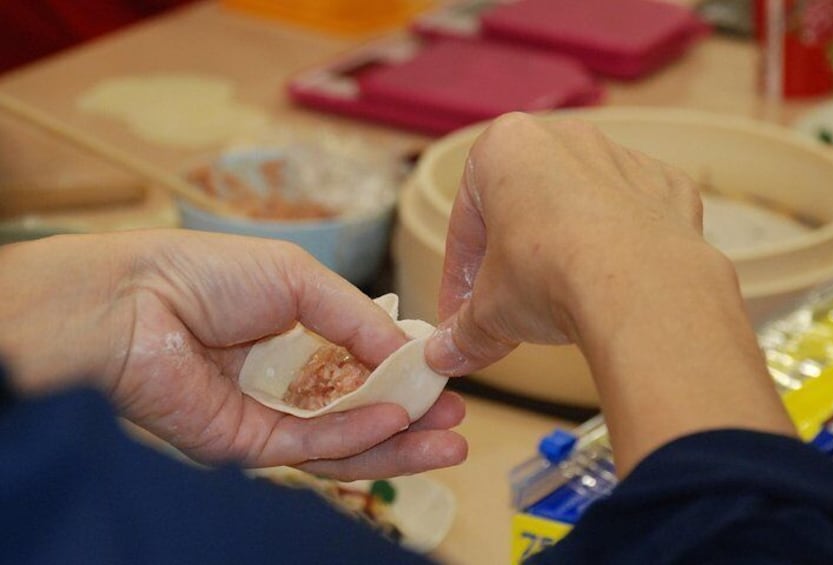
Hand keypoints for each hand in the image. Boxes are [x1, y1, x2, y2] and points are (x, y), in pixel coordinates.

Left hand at [0, 230, 465, 478]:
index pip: (361, 365)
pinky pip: (308, 448)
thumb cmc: (208, 273)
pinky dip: (355, 438)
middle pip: (358, 410)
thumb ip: (357, 319)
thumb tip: (409, 351)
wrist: (133, 301)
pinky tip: (395, 424)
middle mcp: (283, 379)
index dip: (405, 375)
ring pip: (341, 441)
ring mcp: (265, 415)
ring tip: (449, 442)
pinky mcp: (243, 445)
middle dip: (412, 420)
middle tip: (459, 423)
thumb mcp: (301, 279)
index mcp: (294, 334)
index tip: (448, 377)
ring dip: (397, 443)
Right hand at [424, 113, 793, 474]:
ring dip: (565, 250)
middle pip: (523, 207)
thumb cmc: (549, 276)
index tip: (460, 312)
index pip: (466, 222)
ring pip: (580, 208)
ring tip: (561, 302)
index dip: (459, 276)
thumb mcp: (489, 311)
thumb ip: (464, 331)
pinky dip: (621, 248)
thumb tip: (445, 357)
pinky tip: (611, 288)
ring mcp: (623, 159)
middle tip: (507, 307)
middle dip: (512, 258)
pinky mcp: (668, 188)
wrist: (641, 289)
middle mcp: (565, 139)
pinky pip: (633, 216)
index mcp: (504, 148)